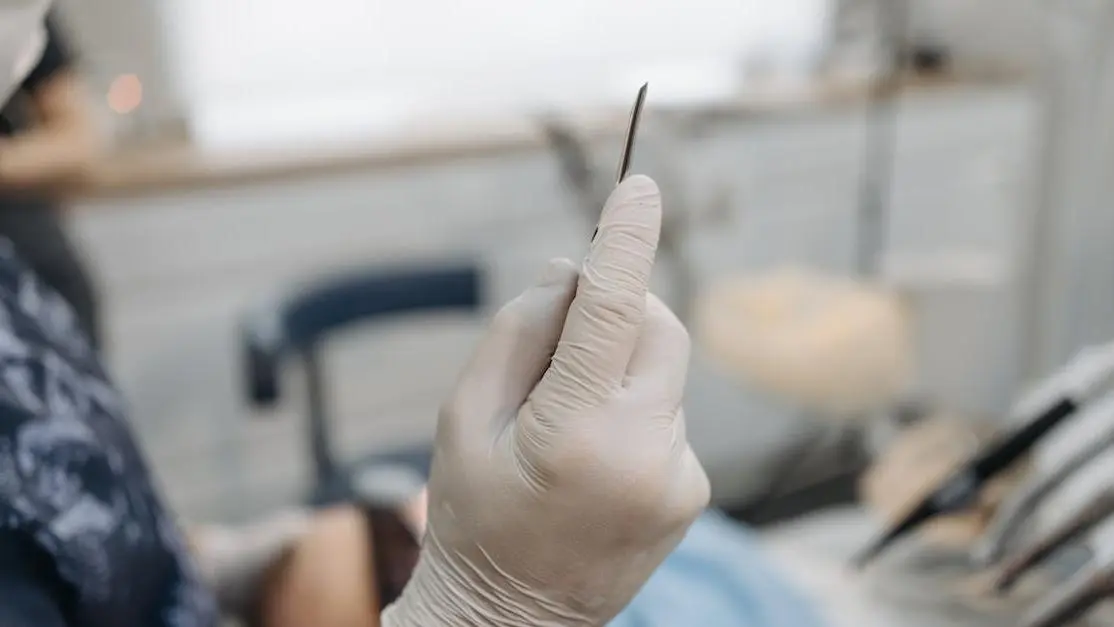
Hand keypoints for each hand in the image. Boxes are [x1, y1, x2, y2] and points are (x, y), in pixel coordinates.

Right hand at [383, 175, 708, 626]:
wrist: (512, 620)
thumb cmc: (473, 516)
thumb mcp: (462, 418)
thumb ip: (518, 332)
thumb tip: (573, 272)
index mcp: (574, 433)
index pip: (611, 311)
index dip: (624, 240)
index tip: (637, 186)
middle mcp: (644, 453)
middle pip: (656, 327)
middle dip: (617, 309)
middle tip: (561, 336)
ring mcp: (678, 476)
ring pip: (662, 369)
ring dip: (619, 366)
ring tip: (564, 424)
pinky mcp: (692, 489)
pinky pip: (668, 412)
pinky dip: (634, 405)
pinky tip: (593, 454)